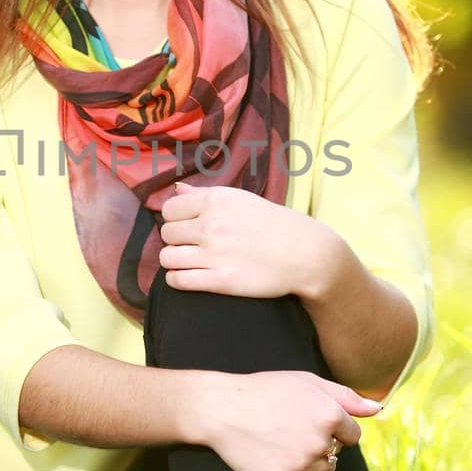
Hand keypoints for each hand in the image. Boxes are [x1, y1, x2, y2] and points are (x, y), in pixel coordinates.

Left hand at [159, 181, 332, 298]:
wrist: (305, 254)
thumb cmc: (273, 224)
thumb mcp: (241, 199)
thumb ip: (205, 195)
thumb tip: (177, 189)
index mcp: (216, 200)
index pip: (169, 209)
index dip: (175, 219)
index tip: (188, 226)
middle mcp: (212, 225)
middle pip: (166, 233)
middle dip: (176, 240)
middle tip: (193, 245)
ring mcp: (215, 253)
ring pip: (167, 257)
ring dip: (174, 261)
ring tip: (188, 261)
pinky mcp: (220, 280)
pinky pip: (177, 280)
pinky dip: (177, 279)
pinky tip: (189, 276)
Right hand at [192, 368, 384, 470]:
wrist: (221, 409)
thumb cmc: (265, 390)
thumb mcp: (307, 382)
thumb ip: (347, 396)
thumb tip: (378, 409)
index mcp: (329, 413)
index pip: (352, 434)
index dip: (337, 429)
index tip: (315, 423)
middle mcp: (320, 440)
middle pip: (338, 452)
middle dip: (324, 444)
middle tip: (296, 432)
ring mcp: (302, 464)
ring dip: (316, 463)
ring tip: (291, 448)